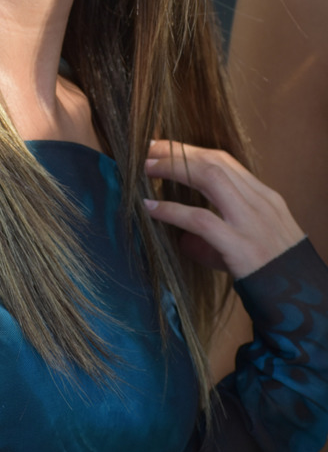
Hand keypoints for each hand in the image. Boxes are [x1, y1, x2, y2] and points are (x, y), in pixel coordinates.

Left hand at [144, 140, 304, 278]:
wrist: (306, 304)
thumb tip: (183, 239)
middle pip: (215, 162)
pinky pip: (201, 221)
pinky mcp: (242, 247)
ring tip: (147, 169)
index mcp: (266, 198)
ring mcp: (252, 223)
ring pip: (210, 178)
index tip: (166, 147)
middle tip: (148, 149)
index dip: (193, 150)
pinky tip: (151, 208)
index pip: (225, 161)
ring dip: (175, 169)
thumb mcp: (253, 244)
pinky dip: (173, 211)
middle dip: (180, 152)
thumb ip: (220, 237)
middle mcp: (261, 203)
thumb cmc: (276, 276)